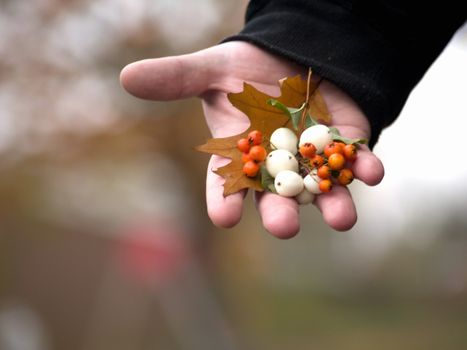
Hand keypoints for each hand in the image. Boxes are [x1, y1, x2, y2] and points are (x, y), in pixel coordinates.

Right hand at [120, 41, 383, 237]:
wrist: (290, 56)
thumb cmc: (245, 70)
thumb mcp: (212, 71)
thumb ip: (176, 79)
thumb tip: (126, 78)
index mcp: (240, 157)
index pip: (227, 186)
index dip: (224, 202)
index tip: (224, 218)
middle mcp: (275, 168)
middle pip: (276, 197)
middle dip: (280, 212)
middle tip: (283, 226)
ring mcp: (310, 161)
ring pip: (321, 190)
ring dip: (332, 205)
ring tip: (341, 218)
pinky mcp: (342, 145)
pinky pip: (354, 162)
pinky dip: (364, 168)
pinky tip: (371, 171)